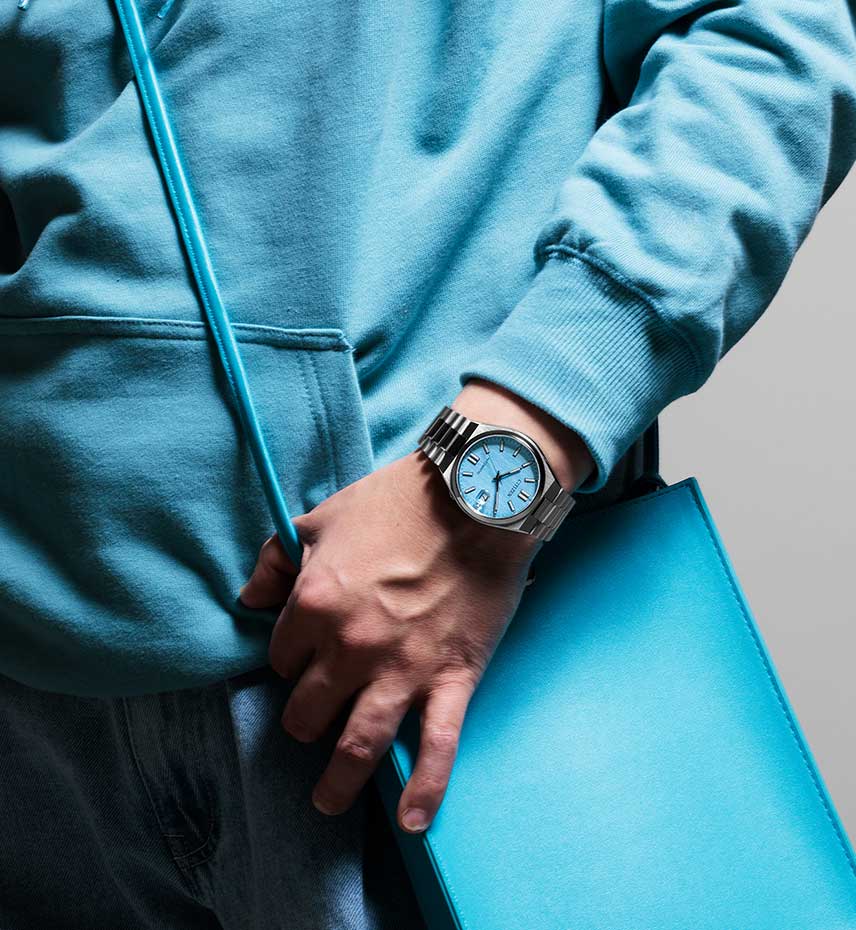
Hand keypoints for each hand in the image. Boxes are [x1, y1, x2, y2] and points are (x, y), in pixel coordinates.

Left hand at [240, 449, 539, 832]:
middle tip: (314, 717)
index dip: (290, 661)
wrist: (474, 497)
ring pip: (357, 744)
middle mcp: (350, 647)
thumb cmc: (395, 503)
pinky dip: (424, 790)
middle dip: (305, 718)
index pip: (281, 659)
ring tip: (327, 801)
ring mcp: (402, 669)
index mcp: (313, 605)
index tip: (304, 660)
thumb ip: (273, 561)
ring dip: (337, 781)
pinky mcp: (450, 679)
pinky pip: (436, 746)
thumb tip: (247, 601)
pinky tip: (412, 821)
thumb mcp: (319, 518)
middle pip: (308, 711)